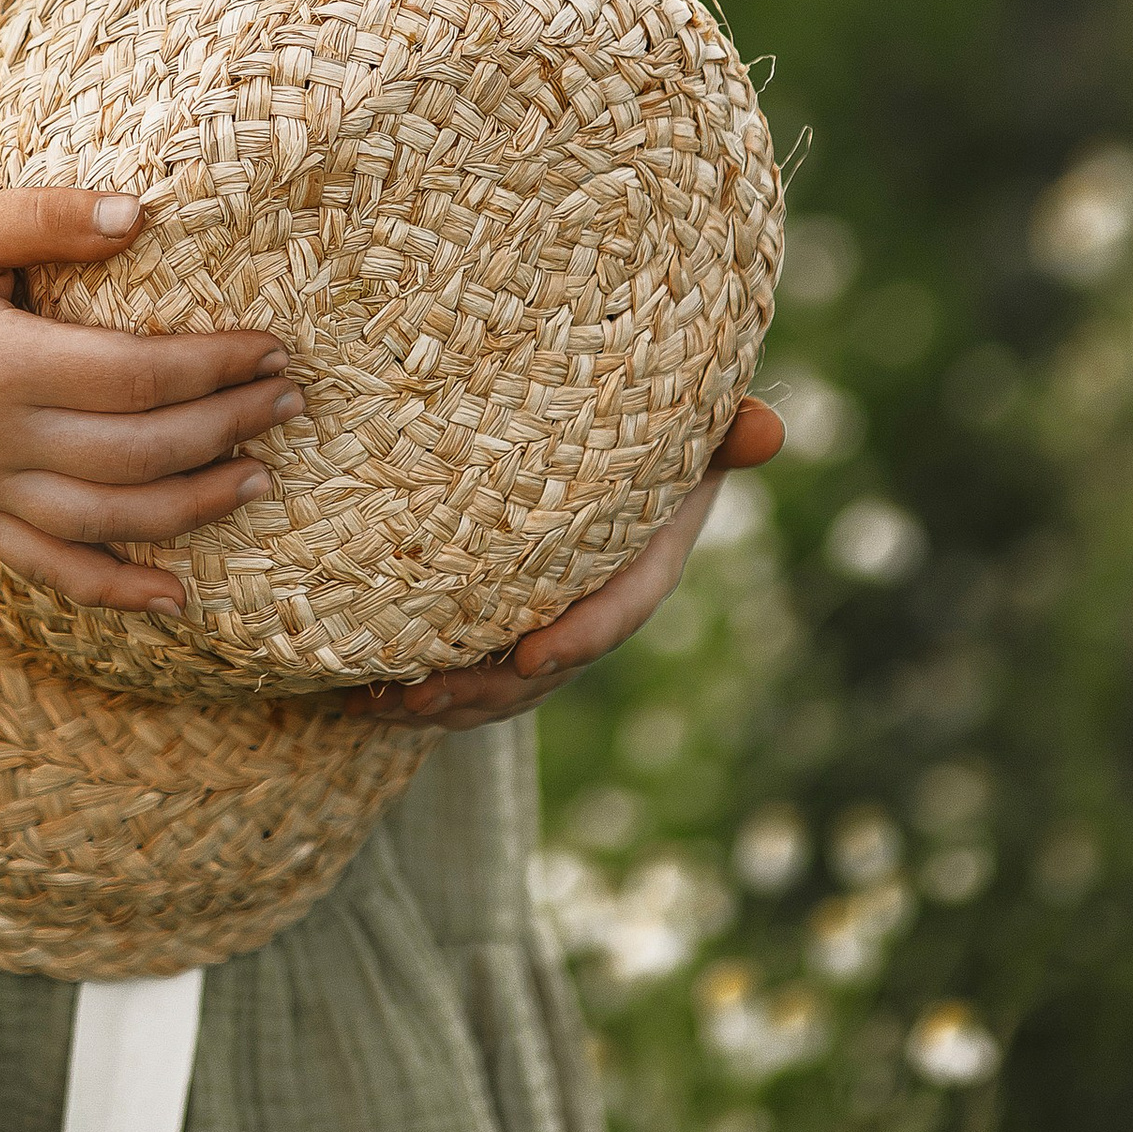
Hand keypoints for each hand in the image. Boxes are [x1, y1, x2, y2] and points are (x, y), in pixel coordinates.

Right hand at [0, 185, 299, 614]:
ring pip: (106, 520)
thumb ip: (44, 216)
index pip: (135, 375)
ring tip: (260, 478)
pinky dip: (113, 590)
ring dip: (193, 508)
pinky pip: (48, 567)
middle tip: (291, 401)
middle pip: (136, 451)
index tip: (270, 346)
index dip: (213, 366)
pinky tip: (175, 598)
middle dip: (226, 429)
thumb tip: (141, 212)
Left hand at [343, 397, 787, 727]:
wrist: (616, 455)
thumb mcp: (692, 428)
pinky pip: (468, 676)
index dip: (581, 636)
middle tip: (423, 692)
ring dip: (442, 703)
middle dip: (485, 688)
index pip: (619, 610)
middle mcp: (596, 610)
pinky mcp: (502, 632)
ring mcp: (549, 629)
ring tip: (381, 703)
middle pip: (545, 667)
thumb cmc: (654, 433)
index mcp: (643, 566)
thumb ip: (724, 431)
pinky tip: (363, 699)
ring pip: (499, 687)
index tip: (531, 653)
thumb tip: (769, 429)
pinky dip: (419, 695)